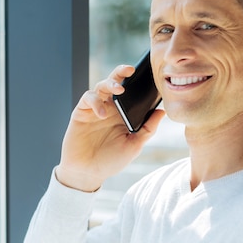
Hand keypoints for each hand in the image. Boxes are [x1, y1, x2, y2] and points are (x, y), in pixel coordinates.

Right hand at [56, 64, 165, 191]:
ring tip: (119, 90)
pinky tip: (102, 113)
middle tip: (130, 70)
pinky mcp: (81, 112)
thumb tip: (162, 111)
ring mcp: (95, 109)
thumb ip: (147, 129)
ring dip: (110, 83)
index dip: (138, 82)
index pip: (132, 92)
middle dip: (121, 72)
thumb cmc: (111, 161)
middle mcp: (110, 108)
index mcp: (124, 113)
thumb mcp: (134, 145)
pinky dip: (95, 102)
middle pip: (115, 82)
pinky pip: (88, 98)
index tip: (149, 76)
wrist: (87, 173)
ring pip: (101, 86)